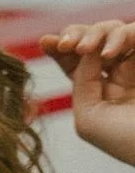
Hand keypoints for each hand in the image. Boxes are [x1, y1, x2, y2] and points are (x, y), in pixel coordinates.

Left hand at [40, 19, 134, 165]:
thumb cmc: (125, 140)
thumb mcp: (90, 118)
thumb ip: (82, 84)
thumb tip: (86, 50)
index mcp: (99, 93)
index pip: (75, 63)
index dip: (60, 49)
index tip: (46, 41)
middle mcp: (119, 75)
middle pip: (93, 40)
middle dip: (78, 35)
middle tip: (68, 44)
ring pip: (115, 31)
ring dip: (99, 34)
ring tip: (91, 50)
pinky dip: (126, 34)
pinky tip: (110, 53)